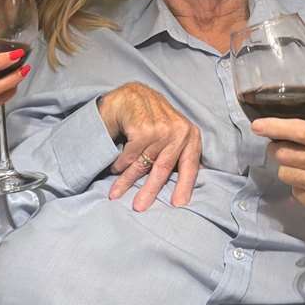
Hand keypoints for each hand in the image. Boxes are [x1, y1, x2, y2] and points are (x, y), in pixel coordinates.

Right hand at [97, 82, 200, 210]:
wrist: (131, 96)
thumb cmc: (152, 120)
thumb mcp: (171, 134)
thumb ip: (178, 155)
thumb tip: (184, 190)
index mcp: (190, 135)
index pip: (190, 165)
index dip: (185, 186)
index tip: (178, 204)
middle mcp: (179, 130)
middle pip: (165, 168)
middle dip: (150, 190)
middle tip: (140, 207)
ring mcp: (161, 127)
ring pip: (143, 164)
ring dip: (127, 181)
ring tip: (116, 194)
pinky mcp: (143, 127)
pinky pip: (129, 155)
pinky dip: (120, 164)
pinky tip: (114, 168)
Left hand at [252, 91, 304, 249]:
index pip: (300, 131)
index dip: (275, 127)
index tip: (257, 125)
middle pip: (284, 153)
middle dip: (279, 148)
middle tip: (286, 146)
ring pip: (285, 173)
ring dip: (288, 168)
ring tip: (302, 165)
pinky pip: (294, 192)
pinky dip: (298, 186)